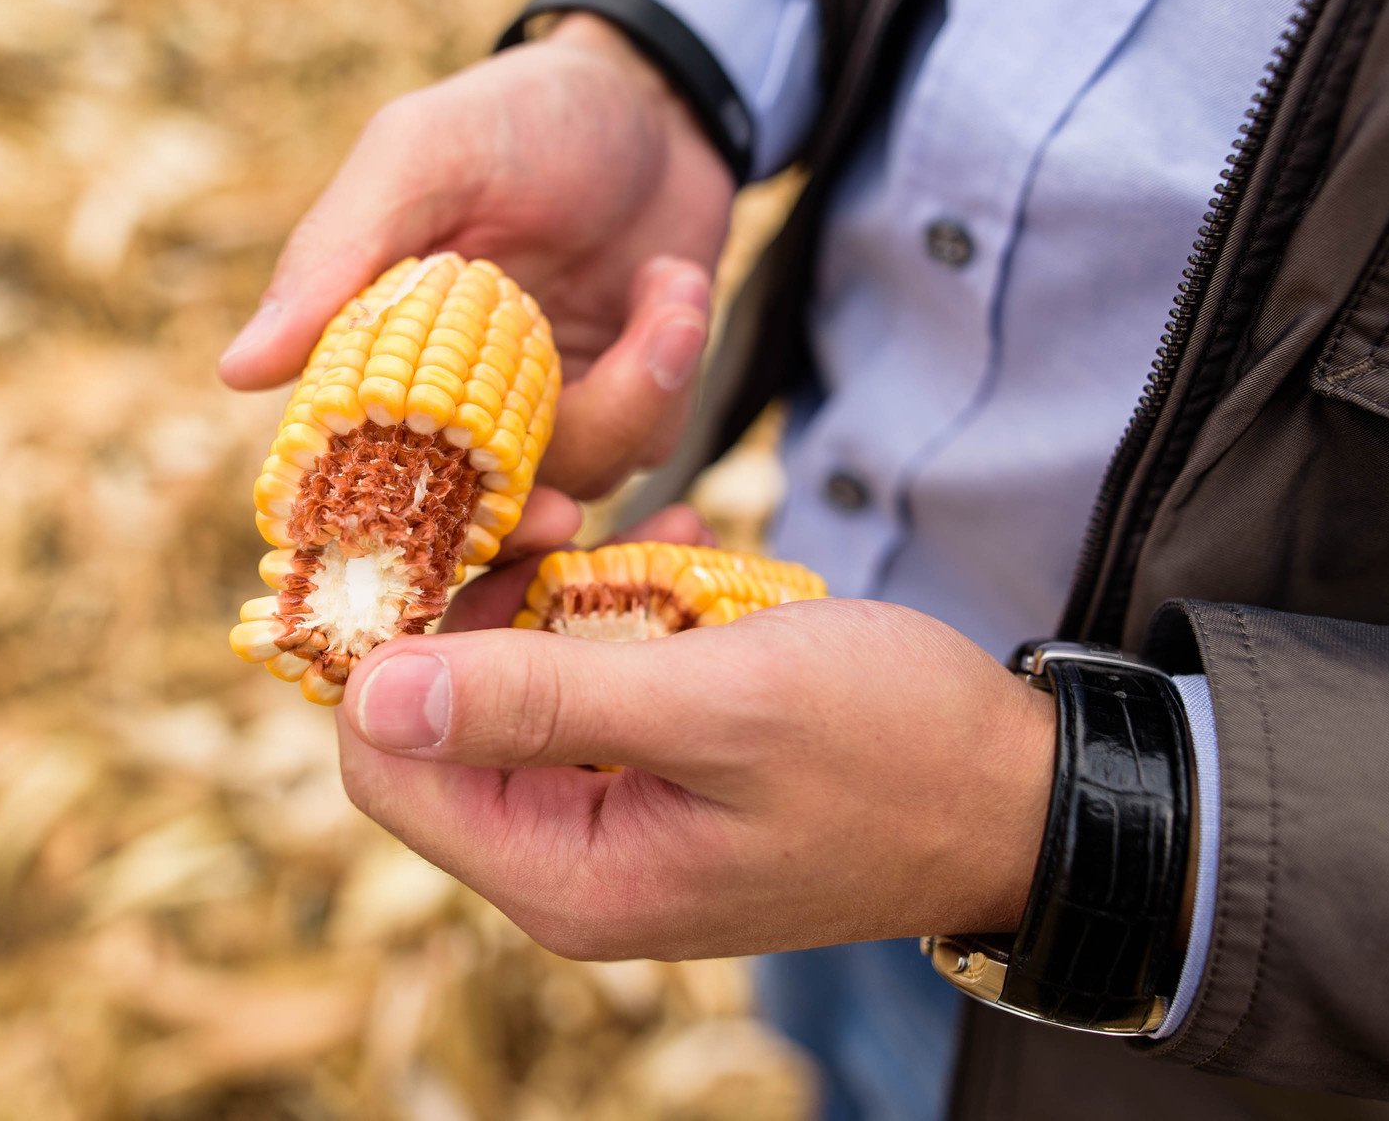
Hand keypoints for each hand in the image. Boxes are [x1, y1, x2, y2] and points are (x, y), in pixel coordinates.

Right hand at [217, 15, 736, 499]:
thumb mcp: (422, 156)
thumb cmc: (518, 115)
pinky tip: (672, 281)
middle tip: (564, 514)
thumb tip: (238, 372)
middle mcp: (455, 400)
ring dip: (636, 393)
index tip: (450, 525)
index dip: (397, 521)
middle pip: (477, 511)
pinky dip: (673, 369)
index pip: (358, 474)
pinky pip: (649, 443)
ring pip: (578, 479)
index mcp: (378, 353)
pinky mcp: (627, 402)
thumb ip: (336, 254)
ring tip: (667, 284)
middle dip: (530, 512)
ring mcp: (545, 410)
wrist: (655, 97)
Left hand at [333, 589, 1055, 960]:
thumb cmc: (890, 747)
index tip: (459, 533)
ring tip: (639, 538)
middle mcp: (564, 866)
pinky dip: (616, 616)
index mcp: (563, 873)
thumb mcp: (715, 704)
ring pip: (511, 688)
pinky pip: (585, 687)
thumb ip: (540, 700)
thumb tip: (368, 696)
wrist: (1020, 792)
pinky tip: (677, 563)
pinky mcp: (649, 783)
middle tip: (554, 514)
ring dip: (556, 598)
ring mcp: (607, 825)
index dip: (397, 640)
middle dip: (482, 604)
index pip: (384, 761)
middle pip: (437, 721)